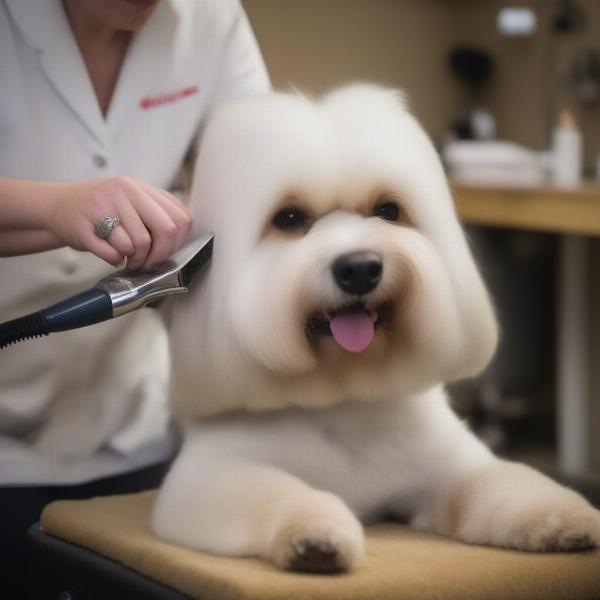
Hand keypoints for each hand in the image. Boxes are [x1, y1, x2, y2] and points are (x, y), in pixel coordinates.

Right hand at [48, 176, 191, 267]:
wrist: (57, 206)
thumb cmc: (102, 211)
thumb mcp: (132, 203)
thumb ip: (157, 215)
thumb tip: (180, 242)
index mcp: (141, 187)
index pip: (181, 218)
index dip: (177, 242)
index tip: (164, 251)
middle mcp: (125, 190)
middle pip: (166, 230)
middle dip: (160, 254)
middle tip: (146, 261)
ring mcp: (104, 204)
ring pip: (139, 243)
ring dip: (135, 259)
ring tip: (126, 256)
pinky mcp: (85, 223)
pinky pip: (114, 252)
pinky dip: (115, 260)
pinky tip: (110, 254)